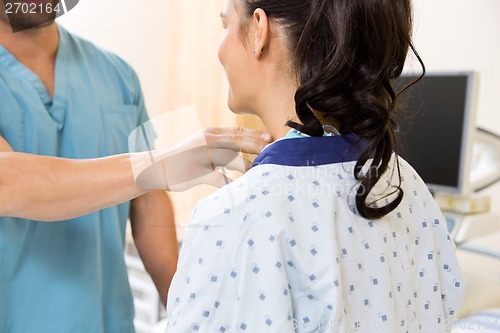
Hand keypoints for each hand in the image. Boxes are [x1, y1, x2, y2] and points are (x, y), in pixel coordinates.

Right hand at [131, 127, 270, 190]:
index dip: (256, 135)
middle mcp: (208, 141)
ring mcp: (202, 156)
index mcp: (210, 133)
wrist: (155, 167)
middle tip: (276, 152)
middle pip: (239, 142)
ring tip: (263, 172)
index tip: (273, 138)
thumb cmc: (182, 158)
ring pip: (232, 159)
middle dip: (259, 147)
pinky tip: (242, 190)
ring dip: (249, 166)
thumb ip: (219, 144)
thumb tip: (242, 148)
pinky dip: (232, 185)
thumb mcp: (201, 145)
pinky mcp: (197, 172)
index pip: (238, 131)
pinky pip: (219, 179)